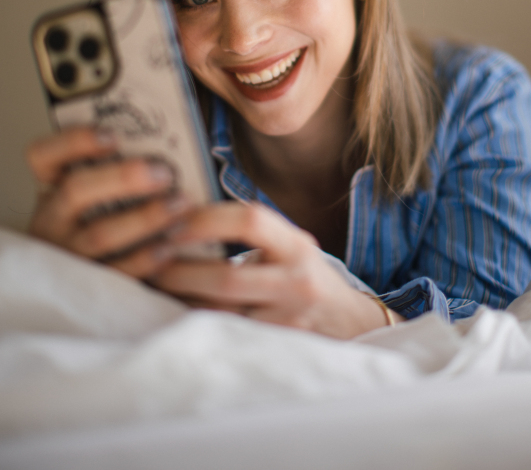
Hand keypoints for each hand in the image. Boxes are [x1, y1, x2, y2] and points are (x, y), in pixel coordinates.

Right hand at [26, 127, 191, 274]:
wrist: (105, 281)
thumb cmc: (113, 219)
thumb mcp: (105, 193)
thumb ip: (123, 170)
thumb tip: (161, 150)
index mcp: (53, 187)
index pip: (43, 156)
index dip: (74, 141)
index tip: (113, 136)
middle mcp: (52, 221)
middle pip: (75, 191)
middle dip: (122, 178)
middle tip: (163, 172)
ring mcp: (68, 256)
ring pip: (99, 236)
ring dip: (144, 218)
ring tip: (180, 203)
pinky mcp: (91, 287)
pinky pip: (117, 273)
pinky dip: (147, 258)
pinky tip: (171, 245)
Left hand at [152, 201, 402, 338]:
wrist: (351, 325)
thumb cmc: (304, 276)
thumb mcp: (290, 244)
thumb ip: (251, 232)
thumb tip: (181, 215)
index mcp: (295, 245)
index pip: (251, 221)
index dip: (207, 219)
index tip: (171, 219)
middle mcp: (296, 281)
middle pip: (227, 277)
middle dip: (178, 270)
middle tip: (144, 261)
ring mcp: (287, 321)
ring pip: (221, 314)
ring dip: (179, 302)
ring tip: (149, 288)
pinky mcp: (276, 350)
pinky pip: (226, 338)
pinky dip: (195, 326)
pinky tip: (171, 316)